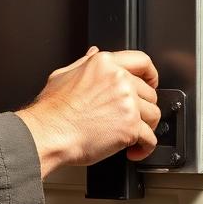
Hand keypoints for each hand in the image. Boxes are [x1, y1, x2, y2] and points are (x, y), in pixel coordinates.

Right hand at [16, 47, 160, 178]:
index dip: (150, 74)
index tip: (151, 83)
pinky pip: (150, 139)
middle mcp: (119, 80)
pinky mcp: (131, 127)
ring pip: (153, 115)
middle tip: (131, 118)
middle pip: (149, 93)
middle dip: (142, 108)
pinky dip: (144, 148)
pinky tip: (133, 150)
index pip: (142, 61)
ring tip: (130, 135)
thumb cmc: (51, 110)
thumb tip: (93, 53)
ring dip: (145, 128)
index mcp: (104, 65)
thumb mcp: (62, 75)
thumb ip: (83, 63)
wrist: (48, 133)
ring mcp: (127, 103)